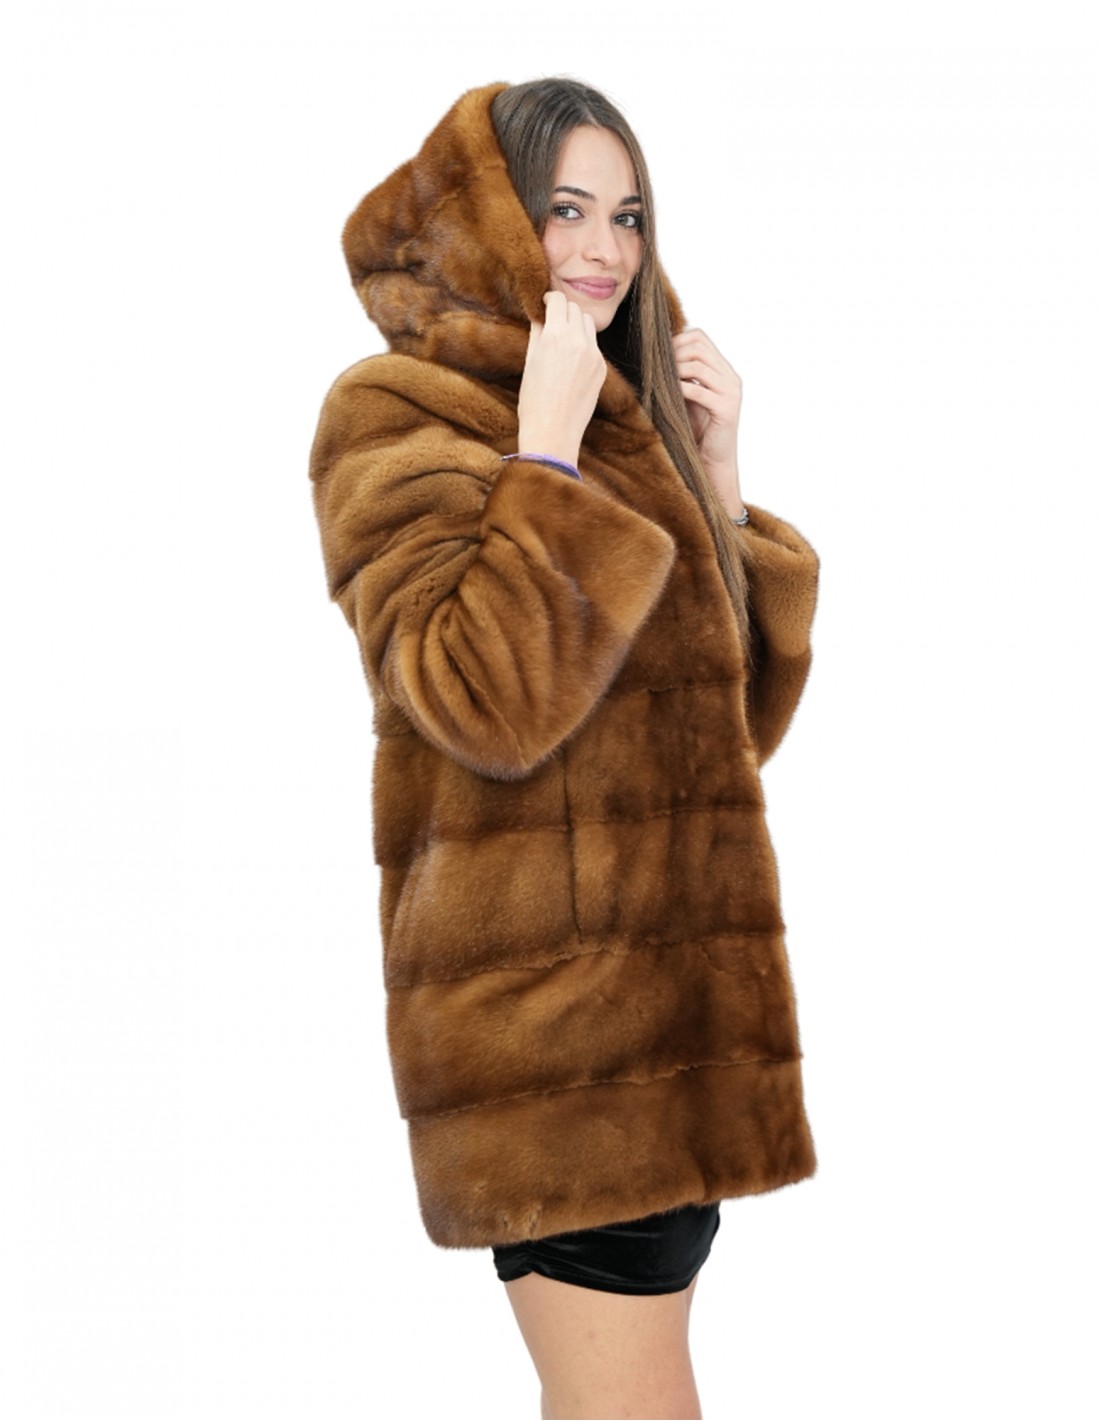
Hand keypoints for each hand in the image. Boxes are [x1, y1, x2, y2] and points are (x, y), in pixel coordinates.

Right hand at [517, 291, 607, 465]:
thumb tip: (540, 316)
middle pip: (575, 309)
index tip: (545, 302)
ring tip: (564, 336)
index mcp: (556, 335)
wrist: (553, 431)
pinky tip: (572, 359)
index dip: (550, 298)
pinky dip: (584, 344)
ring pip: (588, 324)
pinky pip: (594, 346)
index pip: (559, 301)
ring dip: (576, 323)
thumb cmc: (534, 400)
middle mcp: (579, 341)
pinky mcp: (602, 369)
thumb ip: (538, 333)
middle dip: (564, 310)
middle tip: (553, 318)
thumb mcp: (530, 361)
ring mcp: (594, 355)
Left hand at [673, 328, 743, 501]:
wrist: (712, 462)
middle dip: (673, 354)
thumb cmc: (696, 431)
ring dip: (674, 371)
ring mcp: (731, 393)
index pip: (700, 337)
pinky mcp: (726, 409)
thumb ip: (680, 376)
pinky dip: (680, 389)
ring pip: (698, 366)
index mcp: (724, 370)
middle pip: (699, 347)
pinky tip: (668, 395)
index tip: (659, 356)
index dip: (677, 341)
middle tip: (656, 369)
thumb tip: (654, 356)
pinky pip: (699, 390)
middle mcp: (731, 378)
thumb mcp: (688, 397)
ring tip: (661, 383)